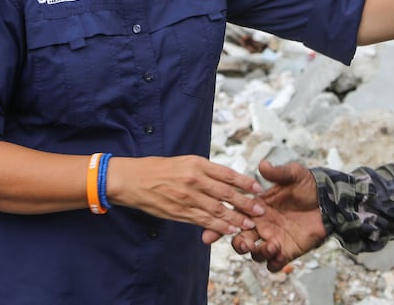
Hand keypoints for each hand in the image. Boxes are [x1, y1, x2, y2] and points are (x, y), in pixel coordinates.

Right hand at [107, 155, 264, 235]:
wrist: (132, 179)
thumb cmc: (158, 169)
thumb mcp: (184, 161)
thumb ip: (204, 170)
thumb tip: (226, 179)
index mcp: (197, 164)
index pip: (227, 174)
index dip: (245, 182)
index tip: (258, 189)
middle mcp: (194, 179)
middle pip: (226, 193)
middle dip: (246, 203)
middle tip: (260, 210)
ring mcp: (187, 197)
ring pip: (217, 209)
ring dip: (236, 219)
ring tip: (250, 224)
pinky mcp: (179, 212)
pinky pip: (203, 221)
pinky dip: (218, 227)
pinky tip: (230, 231)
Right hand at [212, 159, 328, 271]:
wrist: (329, 202)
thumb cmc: (309, 186)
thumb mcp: (294, 175)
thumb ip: (278, 173)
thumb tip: (262, 165)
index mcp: (258, 208)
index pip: (233, 216)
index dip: (219, 225)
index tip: (209, 235)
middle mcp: (262, 225)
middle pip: (239, 239)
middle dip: (237, 244)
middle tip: (245, 241)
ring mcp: (273, 239)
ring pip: (255, 254)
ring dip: (258, 252)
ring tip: (271, 244)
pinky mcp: (287, 251)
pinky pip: (274, 264)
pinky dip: (272, 261)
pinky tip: (279, 251)